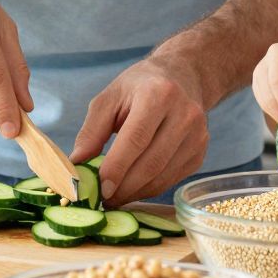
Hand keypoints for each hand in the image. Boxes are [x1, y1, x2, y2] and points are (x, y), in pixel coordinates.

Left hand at [71, 56, 209, 205]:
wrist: (182, 77)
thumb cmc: (139, 87)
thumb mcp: (110, 98)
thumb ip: (91, 131)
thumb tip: (77, 165)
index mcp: (158, 94)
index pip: (136, 139)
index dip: (117, 167)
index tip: (100, 188)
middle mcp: (184, 114)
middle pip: (152, 163)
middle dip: (124, 187)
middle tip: (102, 199)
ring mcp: (197, 135)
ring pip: (163, 176)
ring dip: (135, 193)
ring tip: (113, 197)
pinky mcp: (201, 152)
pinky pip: (172, 180)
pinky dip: (149, 189)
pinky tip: (133, 188)